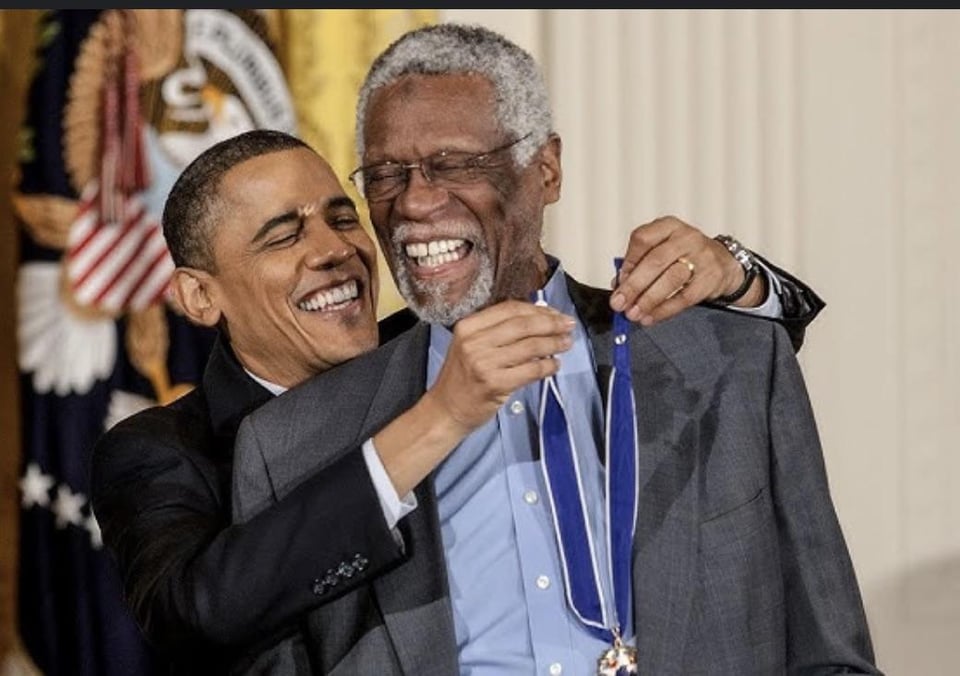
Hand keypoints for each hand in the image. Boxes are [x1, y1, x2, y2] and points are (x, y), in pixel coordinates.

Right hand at [427, 300, 574, 432]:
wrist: (446, 409)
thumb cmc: (462, 377)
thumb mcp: (471, 345)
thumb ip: (497, 331)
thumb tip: (540, 318)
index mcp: (468, 326)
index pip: (510, 309)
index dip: (538, 309)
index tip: (555, 313)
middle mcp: (474, 342)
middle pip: (523, 325)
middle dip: (551, 324)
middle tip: (569, 325)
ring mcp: (484, 363)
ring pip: (530, 346)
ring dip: (554, 343)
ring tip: (566, 343)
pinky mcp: (495, 384)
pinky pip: (531, 370)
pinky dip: (548, 366)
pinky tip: (555, 365)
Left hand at [609, 215, 763, 324]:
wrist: (723, 262)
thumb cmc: (686, 255)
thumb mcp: (664, 249)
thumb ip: (640, 264)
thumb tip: (618, 285)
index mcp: (669, 226)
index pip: (642, 239)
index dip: (628, 262)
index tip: (618, 281)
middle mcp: (686, 238)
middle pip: (655, 261)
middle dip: (634, 285)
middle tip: (619, 303)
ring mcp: (701, 257)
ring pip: (670, 279)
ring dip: (648, 300)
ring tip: (634, 313)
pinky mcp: (710, 278)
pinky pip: (684, 297)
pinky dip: (664, 310)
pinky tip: (651, 317)